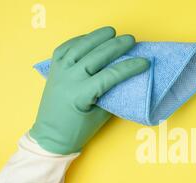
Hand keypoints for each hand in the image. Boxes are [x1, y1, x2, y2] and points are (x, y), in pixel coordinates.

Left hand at [30, 26, 149, 154]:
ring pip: (80, 47)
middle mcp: (69, 78)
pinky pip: (65, 48)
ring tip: (112, 31)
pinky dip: (78, 41)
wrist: (50, 137)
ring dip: (97, 37)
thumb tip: (125, 82)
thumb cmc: (76, 131)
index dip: (130, 67)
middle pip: (96, 56)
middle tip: (131, 40)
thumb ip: (111, 97)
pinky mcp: (54, 70)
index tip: (144, 62)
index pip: (111, 75)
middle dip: (116, 46)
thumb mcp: (99, 117)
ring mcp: (59, 72)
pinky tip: (89, 38)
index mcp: (81, 94)